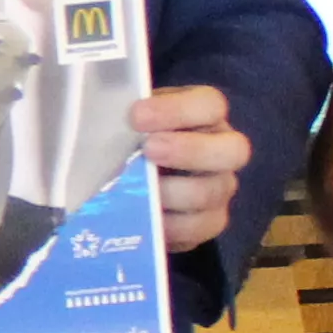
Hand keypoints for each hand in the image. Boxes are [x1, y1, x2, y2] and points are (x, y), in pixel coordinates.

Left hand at [135, 84, 247, 255]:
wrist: (142, 179)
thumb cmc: (137, 140)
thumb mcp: (134, 122)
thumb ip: (127, 119)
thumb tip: (100, 123)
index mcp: (206, 114)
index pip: (209, 105)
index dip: (176, 110)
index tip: (136, 116)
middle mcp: (224, 149)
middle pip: (232, 150)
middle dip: (188, 150)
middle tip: (149, 150)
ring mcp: (221, 187)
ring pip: (210, 192)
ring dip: (172, 192)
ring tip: (140, 191)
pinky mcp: (212, 221)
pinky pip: (198, 227)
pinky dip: (169, 225)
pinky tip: (144, 219)